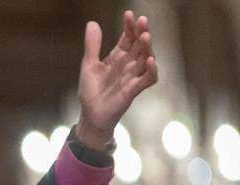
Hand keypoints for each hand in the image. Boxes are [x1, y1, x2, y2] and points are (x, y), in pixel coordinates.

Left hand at [75, 11, 158, 149]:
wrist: (90, 114)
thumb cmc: (92, 90)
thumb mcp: (89, 64)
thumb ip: (92, 45)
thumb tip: (92, 23)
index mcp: (118, 57)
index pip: (127, 38)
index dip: (129, 27)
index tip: (129, 14)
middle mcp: (128, 65)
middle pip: (139, 46)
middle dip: (141, 33)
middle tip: (142, 21)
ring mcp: (132, 77)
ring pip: (145, 59)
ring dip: (147, 48)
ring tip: (146, 36)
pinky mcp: (133, 90)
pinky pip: (147, 79)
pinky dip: (150, 70)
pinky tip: (150, 61)